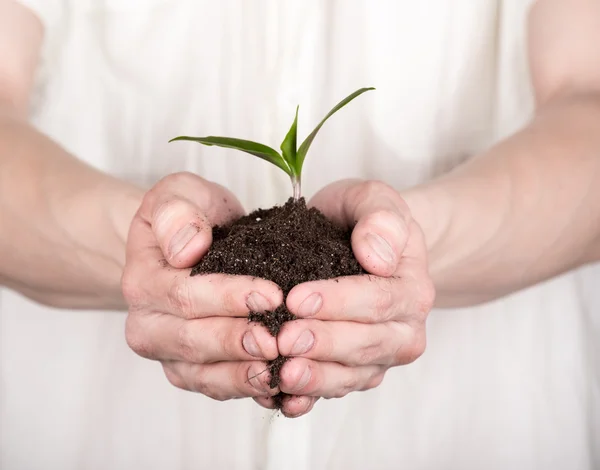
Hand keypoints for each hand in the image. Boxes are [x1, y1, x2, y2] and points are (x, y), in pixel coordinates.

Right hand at [122, 172, 282, 400]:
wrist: (186, 246)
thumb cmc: (189, 217)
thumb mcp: (180, 194)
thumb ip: (177, 211)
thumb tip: (186, 249)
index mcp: (143, 281)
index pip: (184, 296)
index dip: (228, 297)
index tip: (272, 294)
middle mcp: (147, 325)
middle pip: (193, 342)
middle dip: (238, 342)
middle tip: (278, 341)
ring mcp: (169, 354)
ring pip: (204, 375)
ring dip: (244, 376)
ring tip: (281, 372)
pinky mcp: (191, 372)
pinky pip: (217, 389)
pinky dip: (248, 391)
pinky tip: (280, 389)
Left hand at [260, 180, 434, 416]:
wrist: (365, 247)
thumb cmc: (363, 221)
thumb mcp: (373, 199)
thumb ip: (380, 217)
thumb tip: (378, 256)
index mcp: (412, 288)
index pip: (379, 300)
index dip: (339, 301)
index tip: (297, 298)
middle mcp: (405, 330)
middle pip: (367, 343)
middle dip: (324, 343)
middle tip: (283, 339)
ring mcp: (382, 355)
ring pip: (353, 373)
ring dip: (317, 377)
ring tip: (282, 374)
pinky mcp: (357, 371)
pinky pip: (338, 388)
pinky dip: (311, 397)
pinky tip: (284, 399)